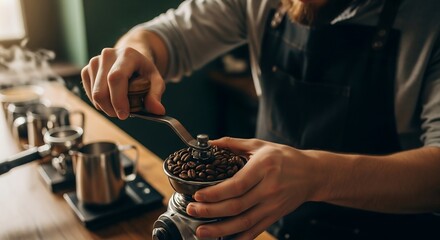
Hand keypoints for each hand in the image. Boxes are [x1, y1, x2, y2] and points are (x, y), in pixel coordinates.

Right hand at [81, 47, 164, 118]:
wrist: (130, 59)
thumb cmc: (143, 70)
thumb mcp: (156, 80)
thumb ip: (156, 95)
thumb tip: (158, 110)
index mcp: (127, 54)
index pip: (116, 78)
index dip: (118, 99)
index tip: (124, 114)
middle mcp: (108, 55)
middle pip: (101, 90)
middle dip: (111, 108)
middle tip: (122, 115)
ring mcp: (95, 61)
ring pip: (94, 94)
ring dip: (106, 107)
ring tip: (118, 106)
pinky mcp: (86, 70)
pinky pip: (89, 94)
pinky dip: (99, 103)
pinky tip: (110, 100)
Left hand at [186, 137, 321, 238]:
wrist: (312, 174)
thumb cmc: (285, 157)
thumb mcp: (260, 145)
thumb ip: (233, 144)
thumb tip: (210, 143)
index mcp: (264, 168)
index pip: (237, 185)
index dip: (216, 193)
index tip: (198, 195)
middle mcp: (269, 188)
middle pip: (237, 206)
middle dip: (211, 211)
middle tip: (193, 210)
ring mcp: (272, 205)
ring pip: (244, 222)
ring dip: (220, 230)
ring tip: (202, 231)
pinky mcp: (274, 216)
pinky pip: (255, 231)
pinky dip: (239, 238)